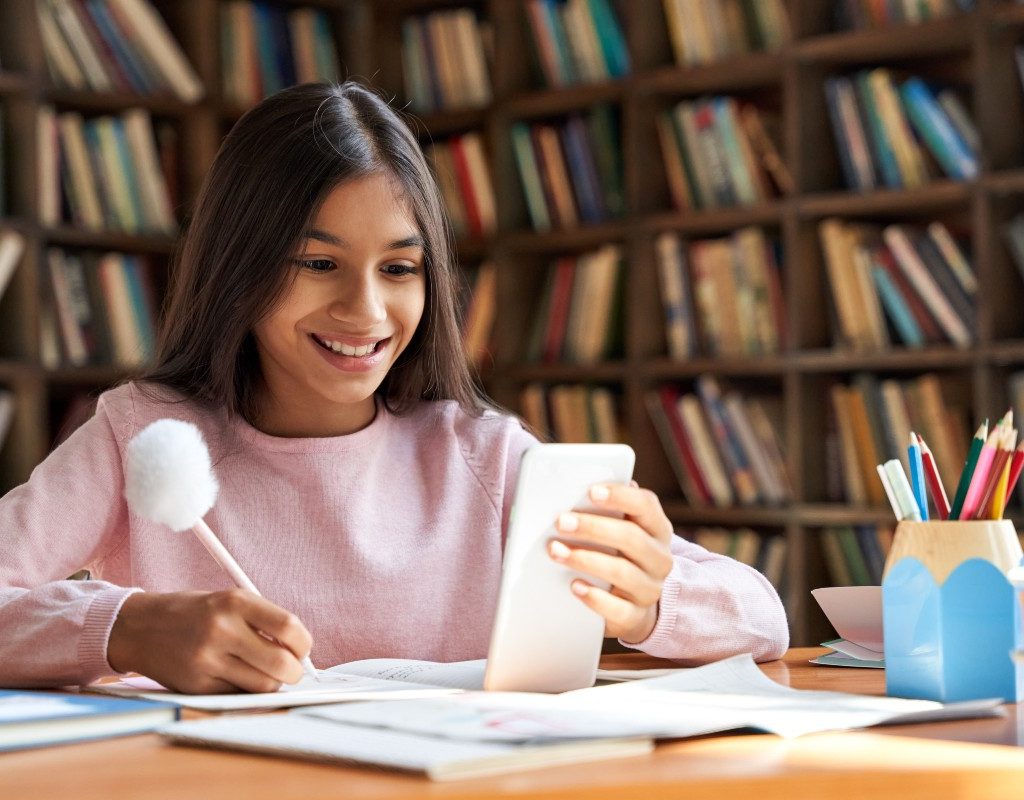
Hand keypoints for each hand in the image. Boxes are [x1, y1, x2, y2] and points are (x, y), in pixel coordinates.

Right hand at [107, 589, 312, 693]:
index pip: (289, 627)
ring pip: (262, 685)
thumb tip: (300, 652)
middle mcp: (222, 630)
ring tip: (264, 673)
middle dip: (295, 672)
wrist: (139, 627)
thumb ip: (263, 621)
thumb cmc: (194, 613)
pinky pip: (238, 695)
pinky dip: (246, 691)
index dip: (304, 644)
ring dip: (272, 684)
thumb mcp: (228, 601)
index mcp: (235, 602)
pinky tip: (237, 678)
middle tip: (292, 670)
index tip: (303, 649)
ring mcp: (207, 660)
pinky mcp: (197, 686)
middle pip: (281, 663)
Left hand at [547, 482, 673, 643]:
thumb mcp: (619, 529)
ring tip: (555, 551)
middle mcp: (660, 558)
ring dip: (585, 559)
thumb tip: (578, 486)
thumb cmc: (619, 554)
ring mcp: (650, 589)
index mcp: (657, 528)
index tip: (591, 491)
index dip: (620, 496)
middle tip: (561, 521)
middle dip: (593, 528)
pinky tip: (574, 586)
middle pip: (631, 538)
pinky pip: (618, 609)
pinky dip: (595, 598)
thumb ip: (608, 509)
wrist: (632, 603)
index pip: (646, 506)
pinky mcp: (635, 616)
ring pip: (622, 572)